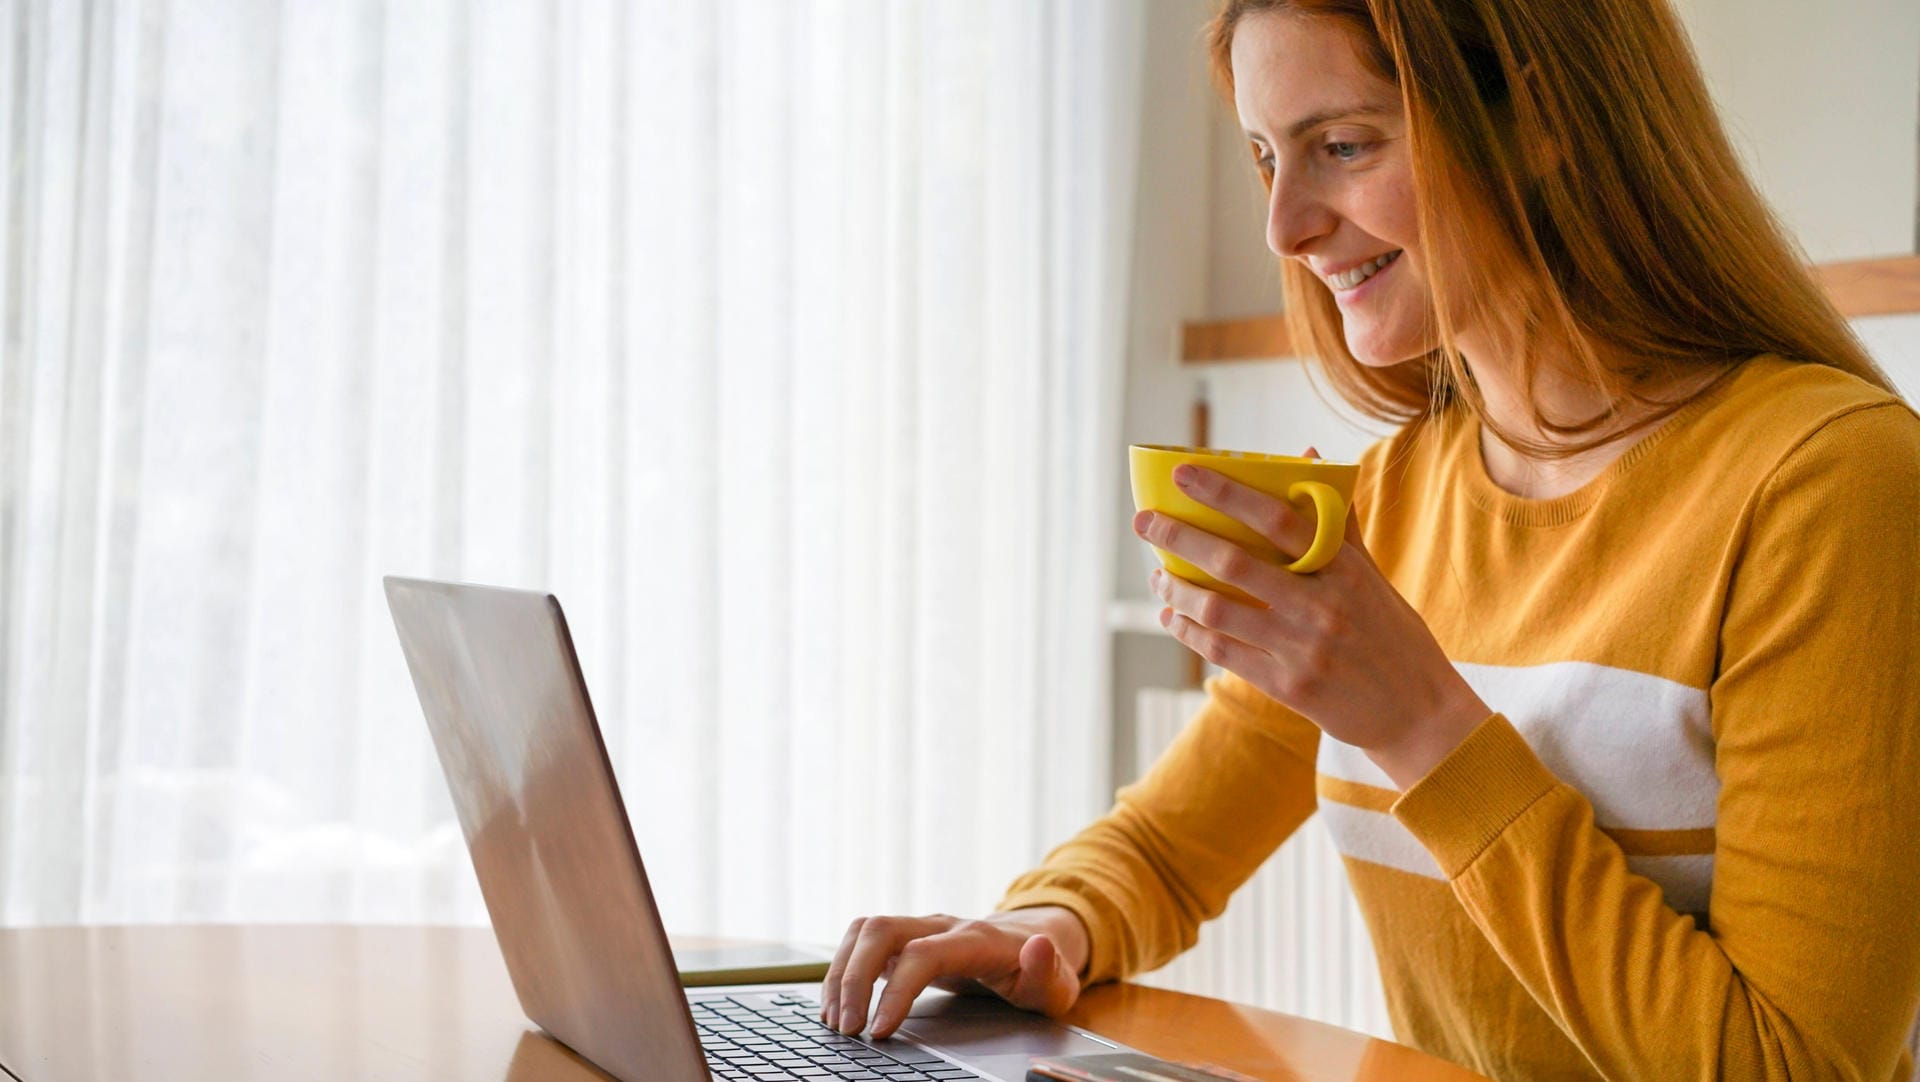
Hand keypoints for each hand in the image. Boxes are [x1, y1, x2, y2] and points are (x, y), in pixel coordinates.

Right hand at [819, 907, 1085, 1039]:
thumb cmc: (1041, 972)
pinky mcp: (905, 938)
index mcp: (976, 939)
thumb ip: (1048, 970)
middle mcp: (941, 925)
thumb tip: (1039, 946)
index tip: (879, 1030)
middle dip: (853, 978)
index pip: (923, 954)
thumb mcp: (1056, 982)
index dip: (896, 990)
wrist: (1033, 940)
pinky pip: (862, 941)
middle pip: (882, 930)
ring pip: (865, 931)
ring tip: (834, 1020)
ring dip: (841, 972)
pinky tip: (837, 1004)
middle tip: (846, 1028)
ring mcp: (920, 928)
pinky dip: (843, 969)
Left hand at [1134, 449, 1490, 787]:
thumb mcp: (1372, 576)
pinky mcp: (1287, 686)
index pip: (1278, 518)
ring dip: (1177, 590)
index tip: (1183, 474)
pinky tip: (1173, 617)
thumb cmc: (1392, 635)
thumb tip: (1311, 456)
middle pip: (1234, 563)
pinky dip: (1190, 631)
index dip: (1227, 493)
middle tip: (1144, 522)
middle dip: (1180, 538)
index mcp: (1344, 569)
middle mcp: (1322, 606)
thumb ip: (1336, 522)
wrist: (1419, 715)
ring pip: (1219, 610)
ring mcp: (1302, 648)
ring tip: (1157, 576)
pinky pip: (1223, 652)